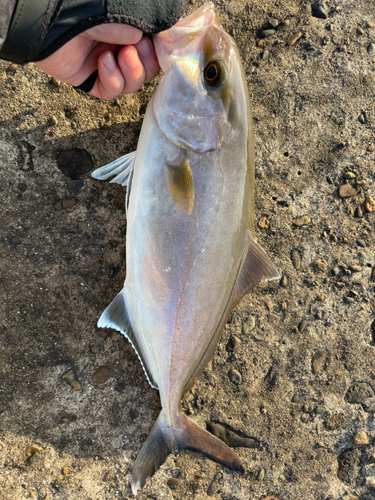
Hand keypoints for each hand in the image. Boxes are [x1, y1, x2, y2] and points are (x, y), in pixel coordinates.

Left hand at [34, 24, 159, 99]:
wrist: (55, 19)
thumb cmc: (92, 9)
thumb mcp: (131, 14)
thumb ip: (155, 26)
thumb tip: (170, 42)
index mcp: (132, 29)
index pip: (158, 49)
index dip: (164, 53)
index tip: (166, 49)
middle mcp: (121, 47)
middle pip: (150, 70)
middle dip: (148, 62)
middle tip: (138, 46)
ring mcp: (107, 65)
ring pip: (134, 84)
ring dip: (133, 71)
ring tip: (122, 54)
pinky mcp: (92, 80)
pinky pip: (112, 91)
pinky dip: (112, 79)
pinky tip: (102, 61)